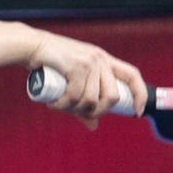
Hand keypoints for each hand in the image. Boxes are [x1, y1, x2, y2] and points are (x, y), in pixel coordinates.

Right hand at [26, 33, 146, 124]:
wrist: (33, 46)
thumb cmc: (52, 64)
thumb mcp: (73, 82)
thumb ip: (84, 104)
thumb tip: (94, 126)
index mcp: (105, 61)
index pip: (133, 76)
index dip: (140, 95)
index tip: (137, 113)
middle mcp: (101, 60)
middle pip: (113, 96)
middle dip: (97, 111)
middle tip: (79, 111)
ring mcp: (90, 61)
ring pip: (91, 99)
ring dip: (74, 109)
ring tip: (59, 105)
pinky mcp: (78, 65)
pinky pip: (76, 95)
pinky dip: (63, 105)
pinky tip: (54, 103)